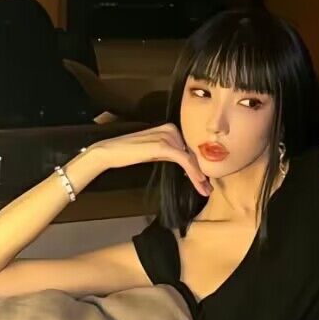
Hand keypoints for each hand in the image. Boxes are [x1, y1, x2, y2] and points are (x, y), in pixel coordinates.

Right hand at [79, 123, 210, 195]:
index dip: (199, 165)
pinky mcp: (164, 145)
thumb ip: (171, 153)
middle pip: (192, 154)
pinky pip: (184, 160)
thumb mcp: (155, 152)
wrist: (110, 151)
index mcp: (171, 128)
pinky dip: (193, 172)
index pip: (190, 149)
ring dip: (199, 176)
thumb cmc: (130, 153)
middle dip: (201, 173)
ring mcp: (168, 136)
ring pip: (190, 159)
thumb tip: (189, 165)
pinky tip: (198, 183)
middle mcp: (172, 129)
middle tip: (208, 189)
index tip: (206, 181)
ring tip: (205, 191)